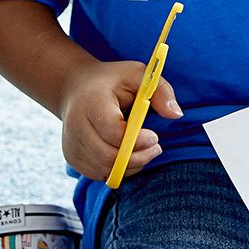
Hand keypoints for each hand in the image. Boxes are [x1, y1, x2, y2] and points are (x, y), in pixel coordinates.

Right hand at [57, 59, 182, 182]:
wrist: (75, 88)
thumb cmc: (112, 81)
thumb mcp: (138, 74)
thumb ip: (160, 91)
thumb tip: (176, 114)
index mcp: (92, 102)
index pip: (113, 132)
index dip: (137, 140)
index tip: (155, 136)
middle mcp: (76, 126)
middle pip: (108, 156)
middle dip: (138, 157)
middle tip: (156, 148)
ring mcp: (71, 144)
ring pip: (104, 169)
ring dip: (130, 165)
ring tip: (145, 151)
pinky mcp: (72, 158)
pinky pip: (98, 174)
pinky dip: (118, 170)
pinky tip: (128, 155)